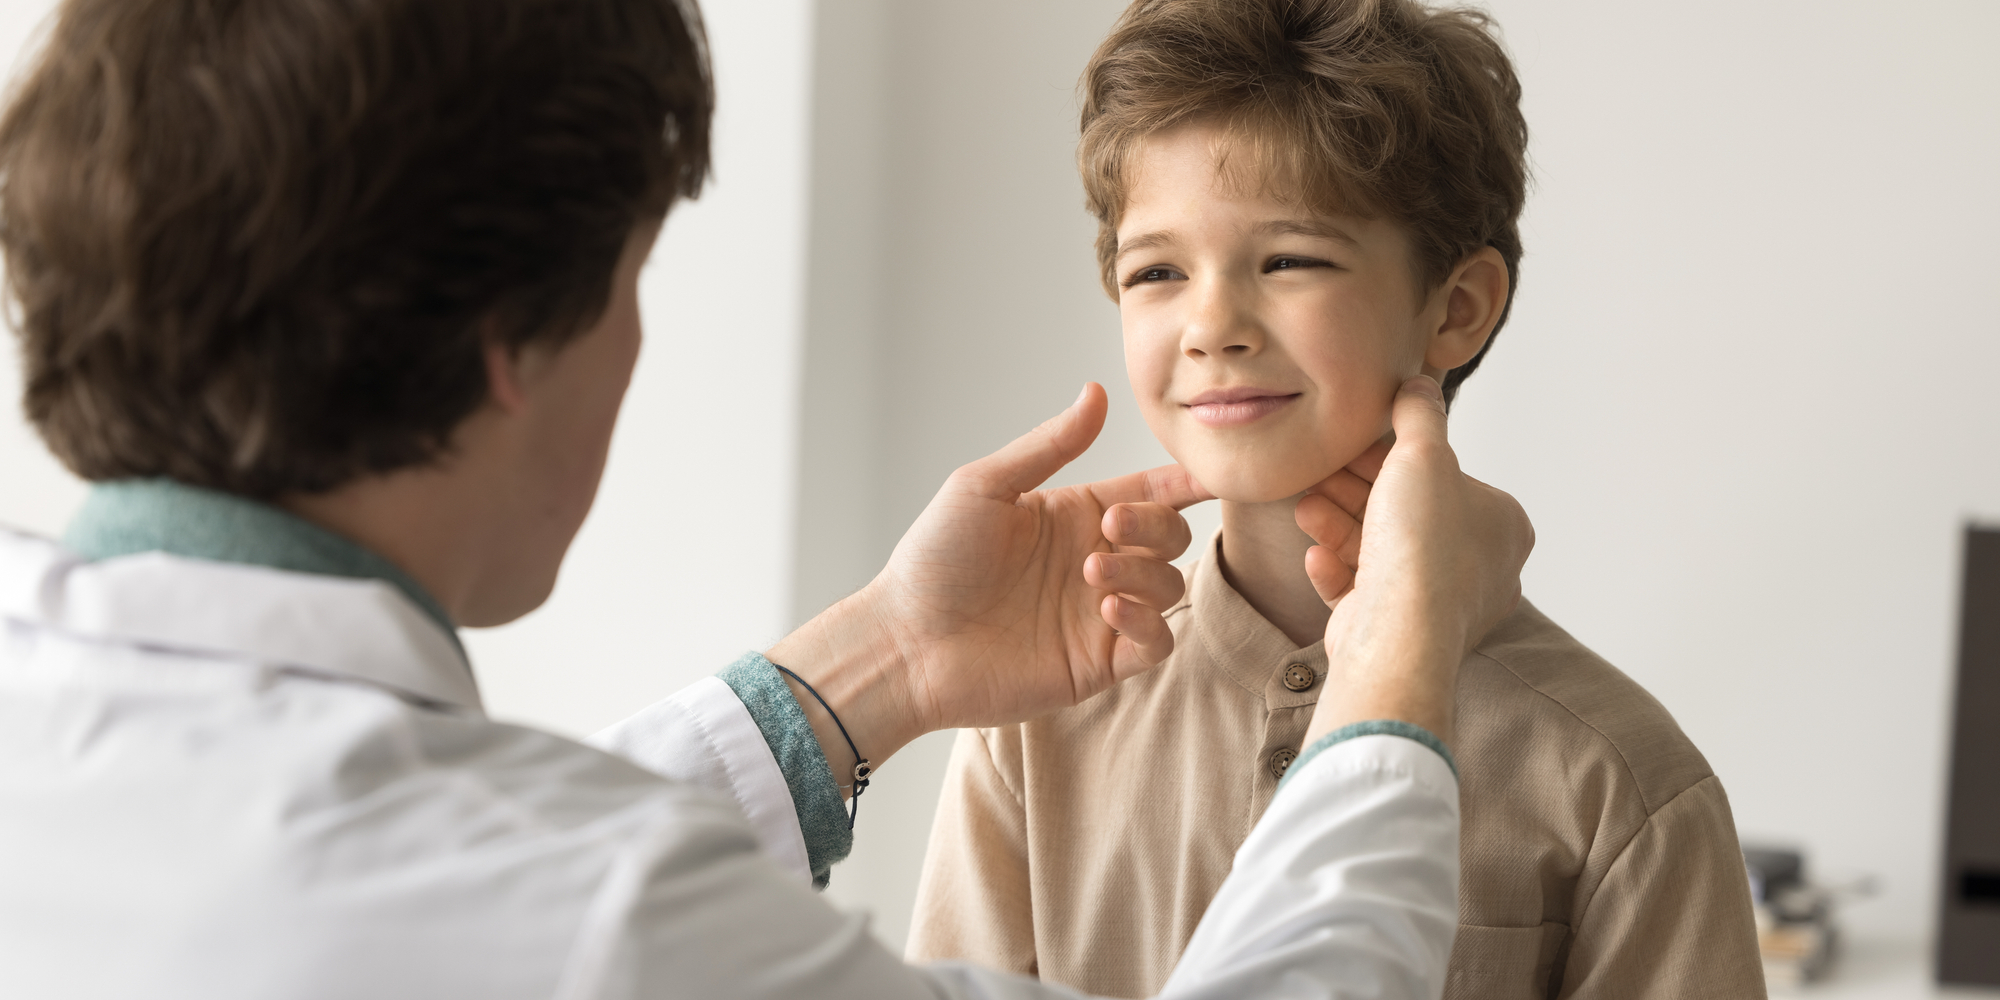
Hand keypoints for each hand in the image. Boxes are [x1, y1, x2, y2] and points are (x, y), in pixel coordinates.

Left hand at [767, 383, 1211, 776]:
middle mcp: (1096, 560)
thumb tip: (1097, 391)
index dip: (1185, 481)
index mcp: (1076, 515)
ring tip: (1093, 576)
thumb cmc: (934, 559)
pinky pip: (1156, 642)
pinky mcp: (1098, 662)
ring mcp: (1099, 613)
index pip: (1153, 492)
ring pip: (1170, 587)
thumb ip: (1050, 445)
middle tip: (1109, 528)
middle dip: (1156, 526)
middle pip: (1172, 536)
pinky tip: (1108, 610)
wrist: (905, 641)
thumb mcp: (986, 485)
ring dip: (1146, 574)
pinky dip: (1148, 623)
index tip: (1210, 471)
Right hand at [1297, 377, 1533, 747]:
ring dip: (1337, 526)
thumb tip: (1419, 384)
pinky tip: (1316, 556)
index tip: (1350, 446)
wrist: (1398, 635)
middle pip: (1404, 513)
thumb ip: (1419, 415)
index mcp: (1501, 525)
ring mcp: (1438, 604)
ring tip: (1306, 508)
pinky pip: (1364, 591)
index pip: (1442, 477)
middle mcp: (1478, 567)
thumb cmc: (1422, 547)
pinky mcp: (1399, 632)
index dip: (1389, 457)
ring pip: (1379, 551)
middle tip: (1317, 473)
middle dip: (1353, 491)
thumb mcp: (1424, 455)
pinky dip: (1337, 571)